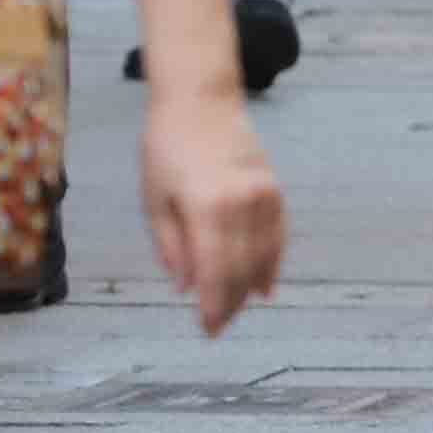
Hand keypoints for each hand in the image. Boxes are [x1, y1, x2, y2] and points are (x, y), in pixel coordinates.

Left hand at [139, 92, 284, 337]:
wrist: (201, 103)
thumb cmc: (165, 151)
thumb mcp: (155, 201)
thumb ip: (172, 247)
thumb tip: (187, 287)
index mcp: (206, 206)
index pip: (214, 268)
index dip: (213, 303)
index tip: (208, 328)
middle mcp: (242, 202)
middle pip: (241, 266)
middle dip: (230, 301)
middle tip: (218, 327)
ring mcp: (264, 194)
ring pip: (263, 254)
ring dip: (250, 286)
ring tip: (237, 311)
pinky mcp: (274, 189)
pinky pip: (277, 235)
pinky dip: (272, 261)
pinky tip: (264, 285)